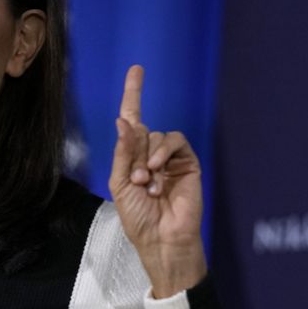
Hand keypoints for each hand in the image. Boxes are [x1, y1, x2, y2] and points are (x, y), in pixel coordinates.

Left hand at [108, 65, 206, 297]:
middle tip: (135, 180)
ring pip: (158, 135)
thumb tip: (124, 120)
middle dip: (135, 152)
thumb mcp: (120, 183)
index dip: (134, 94)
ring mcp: (170, 158)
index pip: (132, 121)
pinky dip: (164, 151)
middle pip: (142, 130)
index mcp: (132, 158)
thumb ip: (123, 152)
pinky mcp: (188, 162)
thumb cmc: (138, 217)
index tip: (137, 69)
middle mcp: (151, 154)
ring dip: (148, 157)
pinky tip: (158, 171)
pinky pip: (176, 141)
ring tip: (146, 183)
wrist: (161, 238)